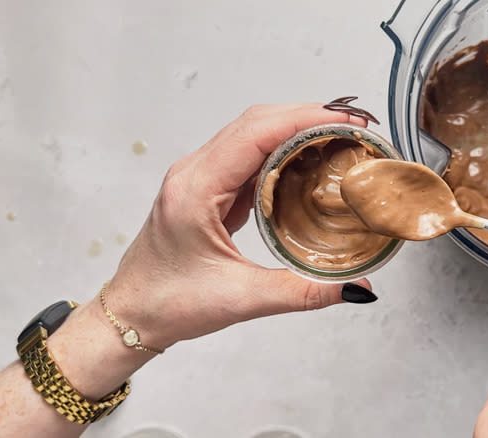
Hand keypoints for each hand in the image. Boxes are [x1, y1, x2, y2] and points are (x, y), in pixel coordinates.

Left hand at [107, 102, 376, 349]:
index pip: (255, 134)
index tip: (344, 121)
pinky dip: (280, 148)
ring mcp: (198, 177)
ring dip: (293, 128)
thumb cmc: (168, 303)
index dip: (303, 120)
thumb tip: (356, 287)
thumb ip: (304, 292)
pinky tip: (306, 160)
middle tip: (352, 127)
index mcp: (195, 190)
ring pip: (250, 133)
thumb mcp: (243, 300)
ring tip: (337, 137)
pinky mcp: (206, 187)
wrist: (131, 313)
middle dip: (306, 116)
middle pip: (255, 122)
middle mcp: (193, 173)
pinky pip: (246, 154)